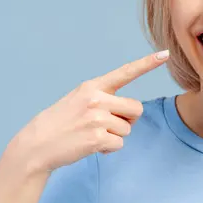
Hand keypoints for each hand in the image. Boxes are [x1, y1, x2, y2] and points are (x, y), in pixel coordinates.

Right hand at [4, 50, 169, 176]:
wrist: (36, 145)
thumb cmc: (61, 123)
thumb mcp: (79, 100)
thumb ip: (104, 98)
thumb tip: (131, 112)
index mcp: (93, 86)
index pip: (125, 72)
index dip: (147, 63)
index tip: (165, 53)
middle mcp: (96, 98)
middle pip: (136, 109)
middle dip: (127, 120)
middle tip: (106, 125)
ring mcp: (97, 118)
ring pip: (128, 129)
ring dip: (114, 136)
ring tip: (91, 135)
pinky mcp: (97, 138)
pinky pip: (119, 144)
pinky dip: (108, 149)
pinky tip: (91, 146)